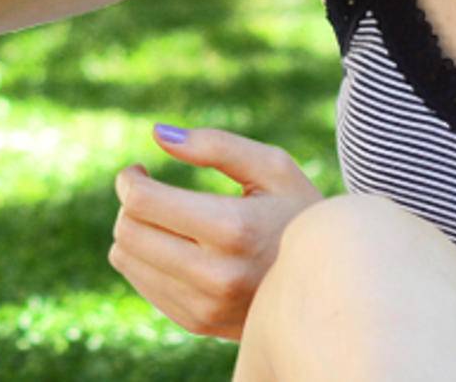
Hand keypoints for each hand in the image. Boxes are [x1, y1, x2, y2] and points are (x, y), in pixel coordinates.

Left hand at [109, 124, 324, 339]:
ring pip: (125, 259)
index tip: (138, 169)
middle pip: (128, 231)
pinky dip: (147, 259)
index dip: (129, 179)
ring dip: (134, 230)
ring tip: (165, 217)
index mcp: (234, 228)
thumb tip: (158, 133)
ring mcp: (205, 305)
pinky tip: (177, 246)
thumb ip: (216, 145)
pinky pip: (141, 284)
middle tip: (151, 189)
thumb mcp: (272, 168)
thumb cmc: (299, 213)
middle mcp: (216, 275)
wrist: (329, 286)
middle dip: (131, 202)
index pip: (143, 203)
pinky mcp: (198, 323)